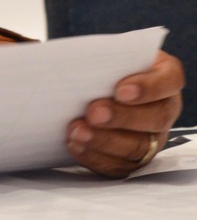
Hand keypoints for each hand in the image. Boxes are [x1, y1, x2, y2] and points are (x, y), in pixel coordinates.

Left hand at [67, 49, 183, 176]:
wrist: (93, 87)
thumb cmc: (102, 66)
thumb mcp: (104, 53)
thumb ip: (95, 55)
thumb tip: (50, 56)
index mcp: (163, 75)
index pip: (169, 80)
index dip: (149, 87)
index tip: (120, 90)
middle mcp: (164, 108)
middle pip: (155, 118)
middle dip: (122, 117)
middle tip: (93, 112)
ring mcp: (152, 136)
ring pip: (138, 146)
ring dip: (106, 141)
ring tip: (78, 131)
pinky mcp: (134, 158)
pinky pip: (120, 165)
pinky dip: (97, 157)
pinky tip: (76, 145)